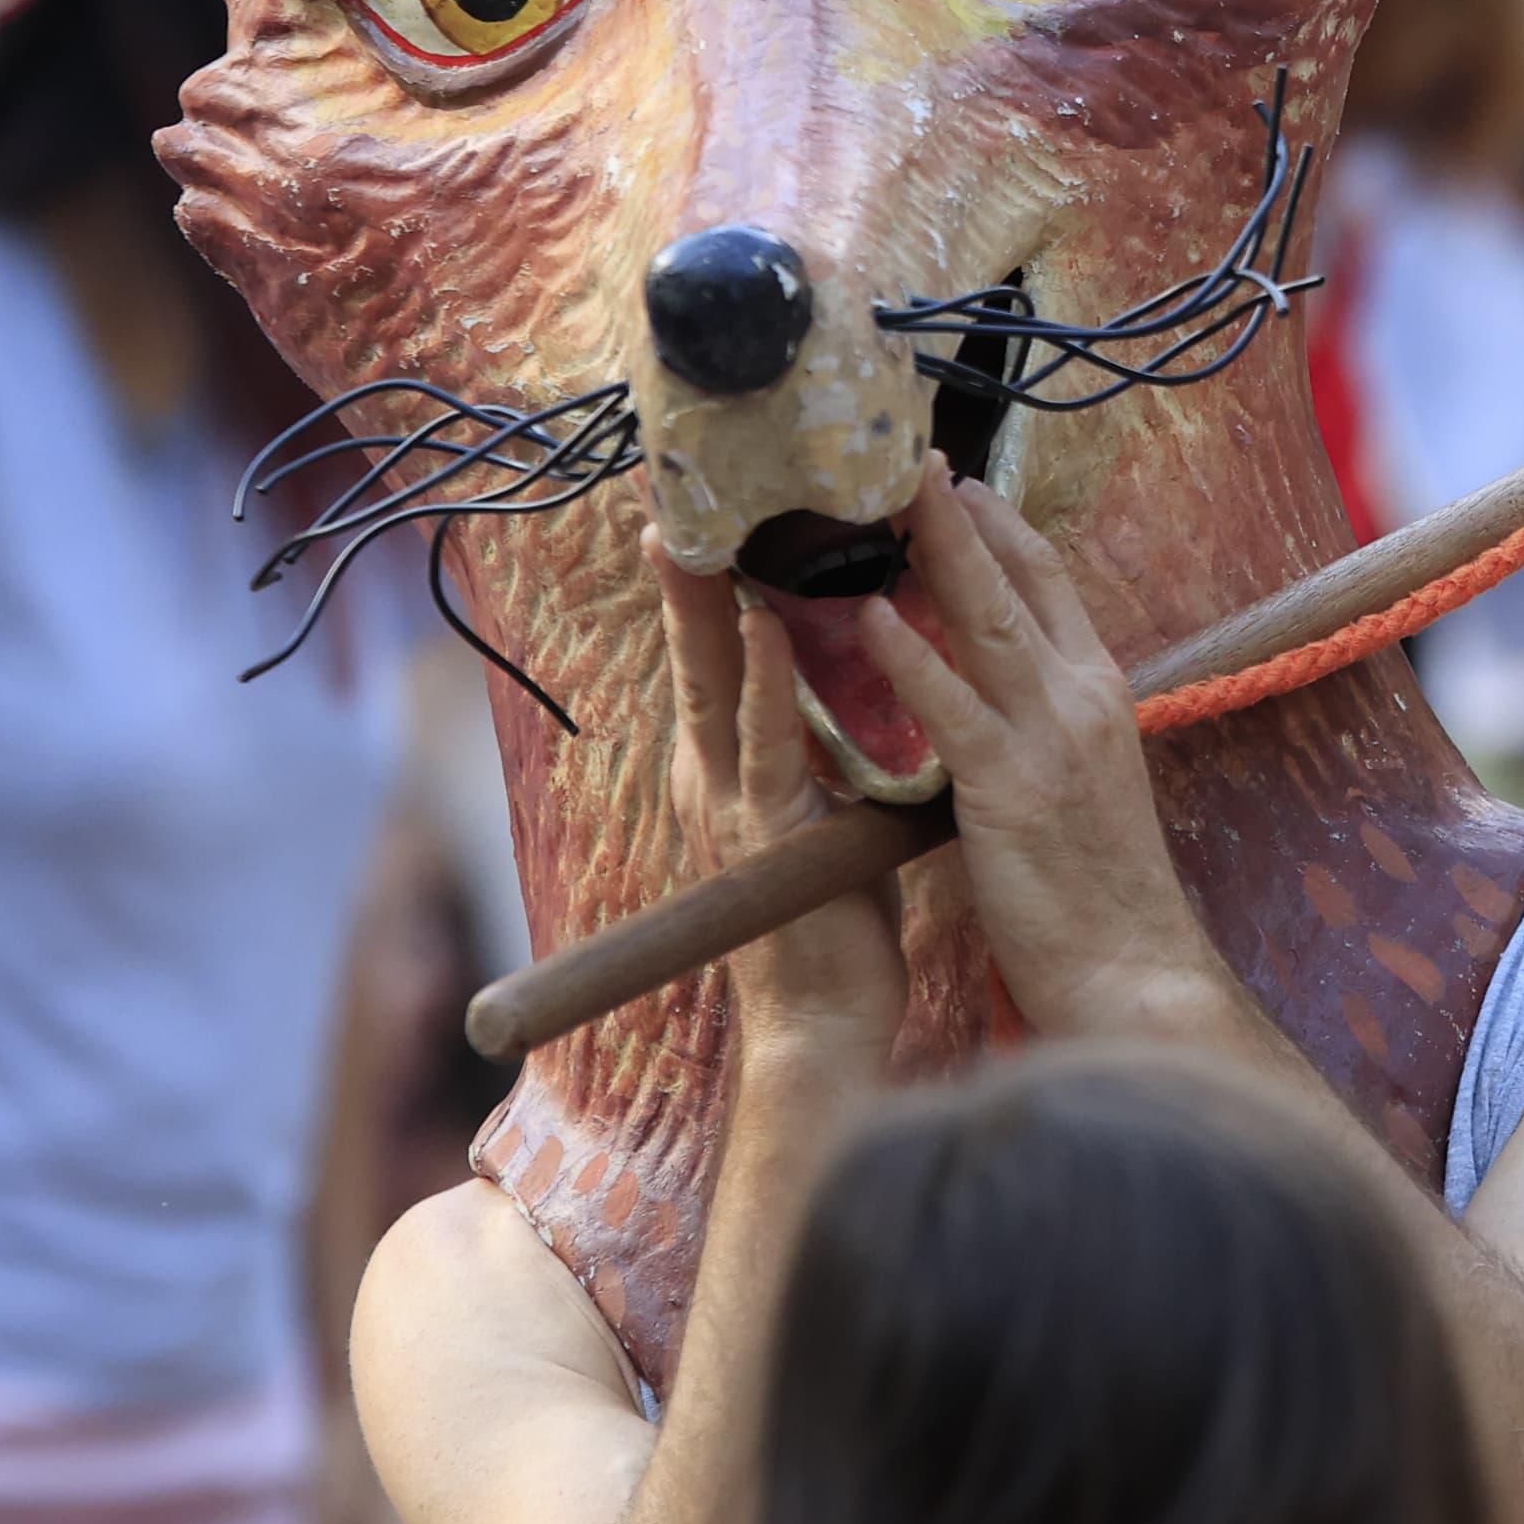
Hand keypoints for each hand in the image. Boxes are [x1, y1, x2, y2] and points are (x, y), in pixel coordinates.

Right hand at [656, 531, 902, 1054]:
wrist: (823, 1029)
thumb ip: (820, 753)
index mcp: (729, 770)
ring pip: (712, 685)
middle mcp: (713, 777)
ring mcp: (730, 806)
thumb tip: (857, 686)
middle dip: (681, 573)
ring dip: (704, 604)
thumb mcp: (820, 817)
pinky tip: (761, 624)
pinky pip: (766, 744)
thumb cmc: (831, 924)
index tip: (703, 511)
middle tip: (667, 493)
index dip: (705, 584)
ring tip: (698, 531)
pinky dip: (763, 681)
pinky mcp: (765, 834)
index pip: (715, 658)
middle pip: (692, 654)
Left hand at [853, 468, 1239, 1042]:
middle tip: (910, 456)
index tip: (956, 482)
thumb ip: (1045, 723)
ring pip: (986, 621)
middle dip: (961, 514)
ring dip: (934, 552)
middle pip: (1017, 579)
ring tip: (884, 498)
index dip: (1002, 526)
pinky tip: (869, 617)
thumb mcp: (1083, 782)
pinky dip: (909, 656)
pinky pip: (951, 708)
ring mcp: (1051, 739)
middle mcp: (1082, 698)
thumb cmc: (1097, 893)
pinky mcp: (1011, 790)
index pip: (1050, 581)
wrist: (1131, 974)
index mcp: (1099, 694)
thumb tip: (1000, 684)